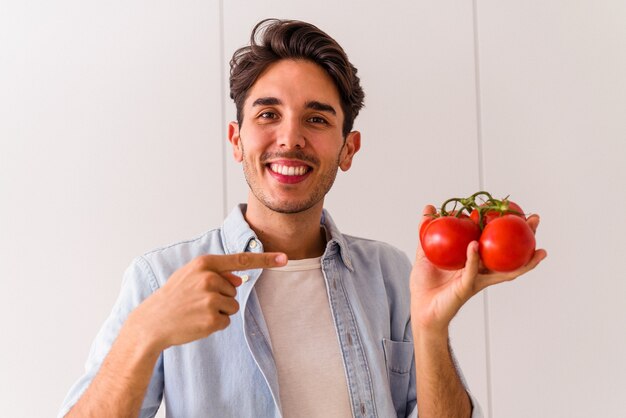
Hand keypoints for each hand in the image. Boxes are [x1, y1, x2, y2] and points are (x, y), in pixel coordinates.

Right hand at [127, 252, 286, 350]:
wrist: (151, 322)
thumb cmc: (173, 297)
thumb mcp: (190, 277)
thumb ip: (216, 274)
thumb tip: (240, 280)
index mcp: (204, 264)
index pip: (241, 260)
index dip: (265, 259)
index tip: (285, 258)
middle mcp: (209, 278)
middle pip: (235, 290)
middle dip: (221, 298)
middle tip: (196, 302)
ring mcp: (211, 299)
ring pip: (232, 306)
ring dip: (219, 312)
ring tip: (196, 312)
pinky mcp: (212, 319)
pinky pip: (227, 321)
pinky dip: (215, 324)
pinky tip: (197, 322)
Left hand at [410, 205, 546, 334]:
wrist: (420, 308)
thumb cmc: (425, 284)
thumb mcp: (425, 251)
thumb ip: (427, 230)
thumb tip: (430, 207)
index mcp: (474, 260)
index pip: (495, 241)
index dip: (508, 228)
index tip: (519, 211)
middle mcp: (481, 270)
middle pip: (509, 254)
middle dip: (527, 238)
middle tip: (535, 221)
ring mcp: (476, 279)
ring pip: (503, 268)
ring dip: (520, 257)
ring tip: (532, 243)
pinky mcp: (465, 287)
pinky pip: (471, 271)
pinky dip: (473, 258)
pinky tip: (474, 245)